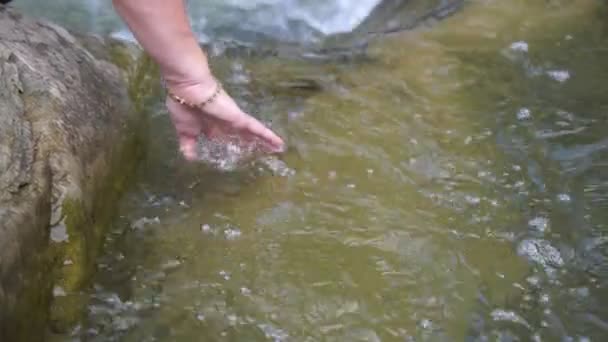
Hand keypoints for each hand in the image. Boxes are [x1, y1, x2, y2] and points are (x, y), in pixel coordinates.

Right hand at [165, 80, 284, 160]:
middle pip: (243, 136)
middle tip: (264, 153)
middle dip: (252, 144)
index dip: (232, 145)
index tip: (240, 153)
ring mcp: (234, 120)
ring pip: (253, 133)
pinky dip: (268, 136)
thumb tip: (190, 158)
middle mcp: (225, 122)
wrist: (188, 88)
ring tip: (278, 150)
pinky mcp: (240, 118)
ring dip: (265, 141)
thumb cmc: (184, 105)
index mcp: (211, 125)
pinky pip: (257, 129)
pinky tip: (279, 144)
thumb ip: (188, 143)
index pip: (225, 138)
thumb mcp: (184, 130)